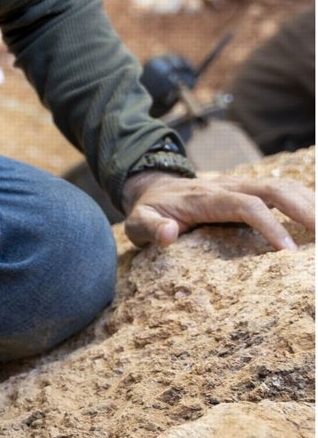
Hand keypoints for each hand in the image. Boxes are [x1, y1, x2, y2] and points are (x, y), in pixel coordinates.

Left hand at [123, 171, 314, 250]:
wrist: (151, 187)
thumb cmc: (148, 210)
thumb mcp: (138, 222)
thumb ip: (152, 228)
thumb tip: (169, 235)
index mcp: (205, 197)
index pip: (245, 206)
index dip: (269, 226)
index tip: (289, 252)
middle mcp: (228, 186)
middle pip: (274, 190)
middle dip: (305, 210)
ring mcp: (241, 184)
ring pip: (284, 186)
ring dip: (312, 203)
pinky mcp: (250, 189)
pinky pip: (284, 190)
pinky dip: (307, 200)